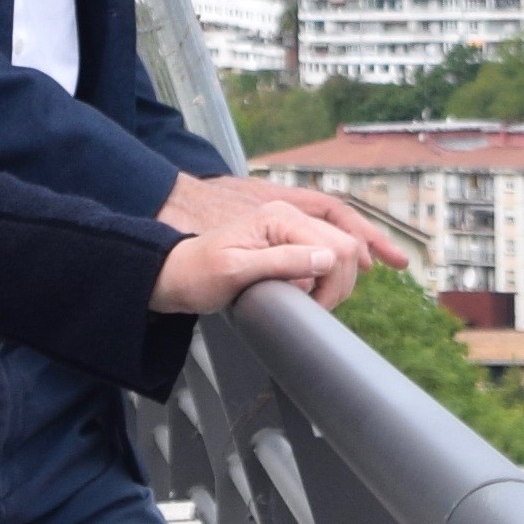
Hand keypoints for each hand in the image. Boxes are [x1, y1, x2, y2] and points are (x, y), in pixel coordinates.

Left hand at [153, 205, 349, 319]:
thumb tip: (328, 259)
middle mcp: (289, 215)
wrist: (178, 275)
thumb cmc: (199, 274)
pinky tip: (318, 293)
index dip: (335, 280)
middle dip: (341, 281)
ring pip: (342, 250)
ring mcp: (291, 228)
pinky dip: (332, 276)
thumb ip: (283, 262)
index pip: (336, 245)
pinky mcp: (290, 241)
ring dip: (338, 280)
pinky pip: (328, 253)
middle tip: (318, 308)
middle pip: (345, 245)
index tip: (316, 307)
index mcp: (279, 217)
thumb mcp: (237, 271)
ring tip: (315, 302)